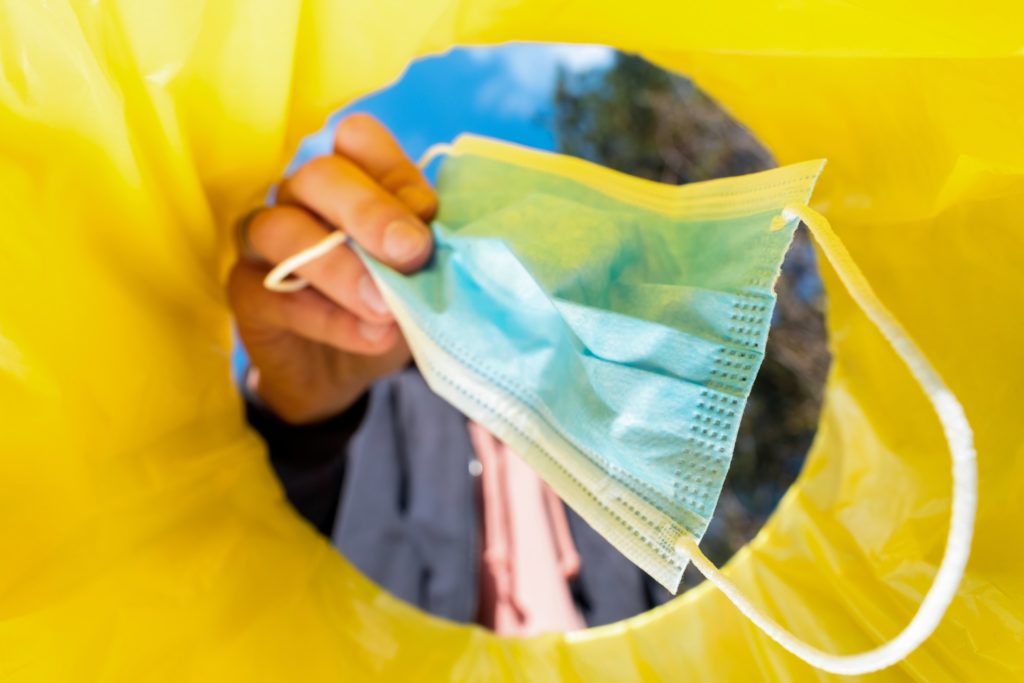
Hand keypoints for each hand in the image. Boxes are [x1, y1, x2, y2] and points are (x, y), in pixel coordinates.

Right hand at [228, 114, 436, 423]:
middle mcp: (300, 196)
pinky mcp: (246, 292)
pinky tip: (369, 334)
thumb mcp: (419, 275)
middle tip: (410, 253)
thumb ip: (419, 247)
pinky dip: (328, 317)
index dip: (395, 171)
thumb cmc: (388, 306)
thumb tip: (423, 233)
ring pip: (282, 229)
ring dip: (340, 267)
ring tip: (386, 307)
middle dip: (369, 212)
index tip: (430, 216)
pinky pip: (274, 295)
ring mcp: (265, 241)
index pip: (356, 138)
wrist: (346, 373)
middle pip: (319, 175)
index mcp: (348, 176)